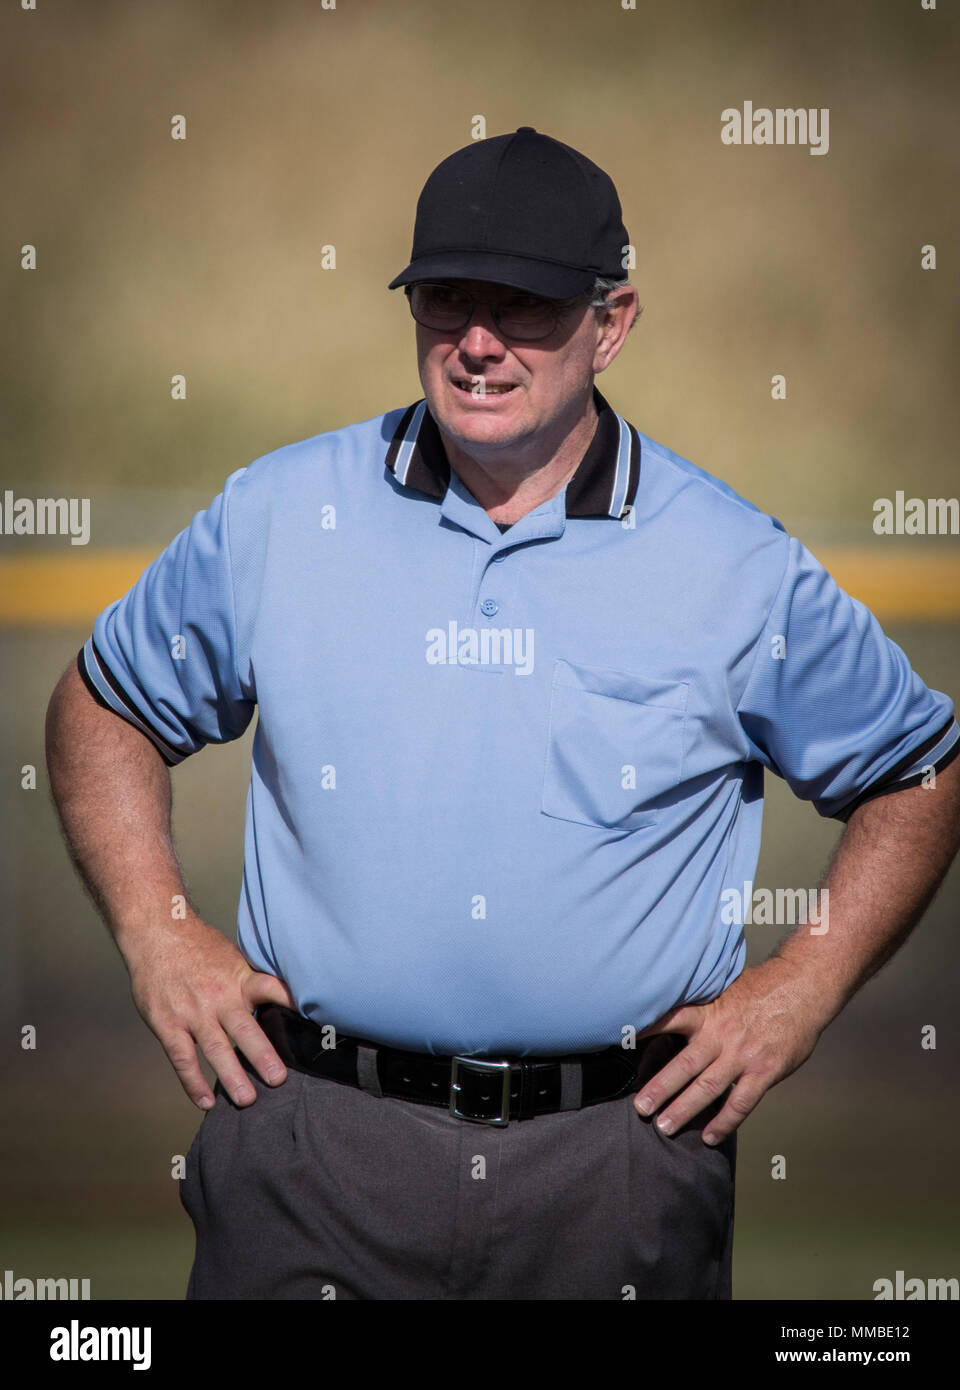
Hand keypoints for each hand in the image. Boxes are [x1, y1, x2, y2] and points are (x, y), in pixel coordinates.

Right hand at [124, 913, 295, 1110]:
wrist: (157, 932)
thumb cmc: (198, 947)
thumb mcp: (232, 956)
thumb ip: (250, 982)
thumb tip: (280, 1003)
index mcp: (239, 978)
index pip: (271, 990)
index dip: (290, 1004)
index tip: (310, 1024)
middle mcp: (218, 997)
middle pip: (244, 1029)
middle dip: (262, 1055)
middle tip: (279, 1079)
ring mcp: (192, 1012)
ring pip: (215, 1048)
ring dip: (232, 1075)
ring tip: (248, 1100)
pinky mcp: (167, 1024)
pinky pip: (183, 1058)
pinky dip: (193, 1082)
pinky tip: (207, 1101)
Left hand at [632, 956, 827, 1144]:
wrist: (804, 987)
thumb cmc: (765, 988)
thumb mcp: (727, 990)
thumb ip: (705, 1010)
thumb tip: (679, 1020)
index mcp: (709, 1012)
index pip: (669, 1021)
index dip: (645, 1033)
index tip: (622, 1046)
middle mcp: (722, 1034)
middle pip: (683, 1065)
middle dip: (659, 1088)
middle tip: (640, 1107)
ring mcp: (743, 1055)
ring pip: (707, 1088)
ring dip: (684, 1110)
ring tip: (664, 1127)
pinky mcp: (764, 1071)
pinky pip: (740, 1103)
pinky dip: (724, 1122)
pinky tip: (710, 1136)